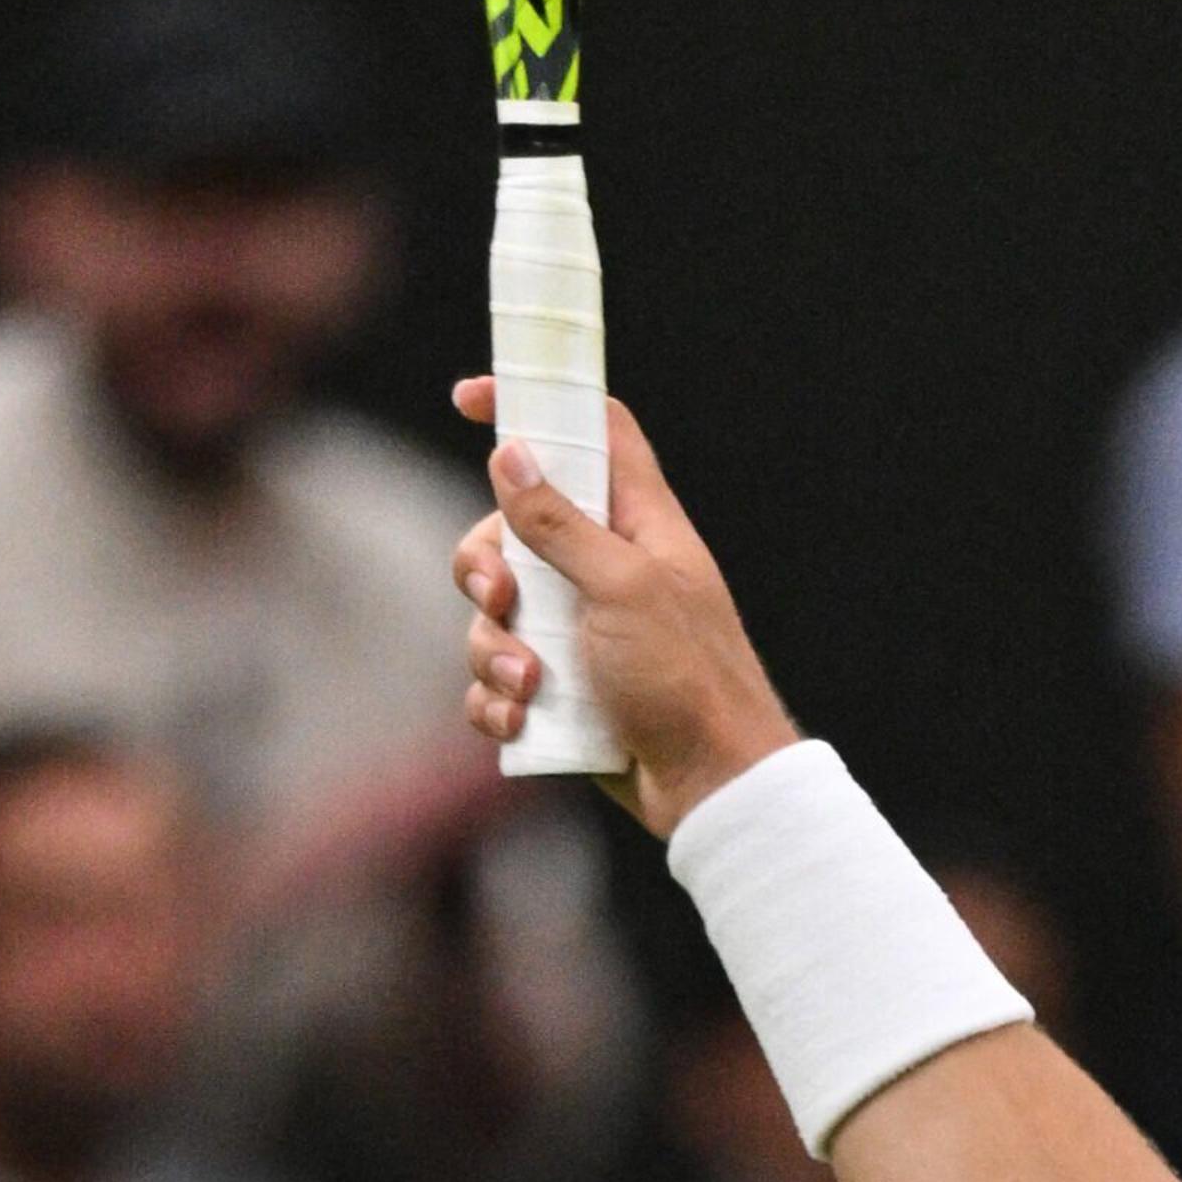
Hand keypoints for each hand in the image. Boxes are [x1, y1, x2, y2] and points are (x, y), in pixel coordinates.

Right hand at [450, 377, 800, 835]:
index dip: (534, 403)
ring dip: (495, 649)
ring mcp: (581, 631)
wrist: (710, 784)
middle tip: (502, 596)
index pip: (590, 434)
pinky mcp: (561, 689)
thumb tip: (512, 452)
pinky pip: (497, 679)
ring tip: (531, 683)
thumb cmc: (687, 677)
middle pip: (510, 529)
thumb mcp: (623, 587)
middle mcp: (607, 569)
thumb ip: (561, 523)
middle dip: (485, 564)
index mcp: (639, 525)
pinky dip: (499, 700)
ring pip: (496, 612)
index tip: (471, 397)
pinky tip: (522, 720)